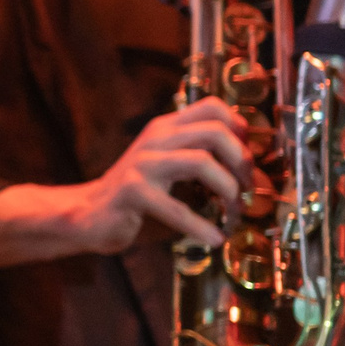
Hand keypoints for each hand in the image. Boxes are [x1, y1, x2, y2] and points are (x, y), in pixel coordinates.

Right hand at [65, 96, 251, 251]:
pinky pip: (177, 208)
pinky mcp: (132, 191)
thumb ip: (203, 161)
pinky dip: (201, 226)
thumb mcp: (170, 167)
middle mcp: (156, 138)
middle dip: (242, 161)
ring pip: (201, 161)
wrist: (89, 212)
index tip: (248, 156)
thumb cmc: (138, 192)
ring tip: (234, 211)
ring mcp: (143, 162)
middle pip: (215, 131)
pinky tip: (214, 238)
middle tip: (248, 188)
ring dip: (228, 189)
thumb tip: (255, 178)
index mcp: (167, 127)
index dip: (240, 128)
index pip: (212, 107)